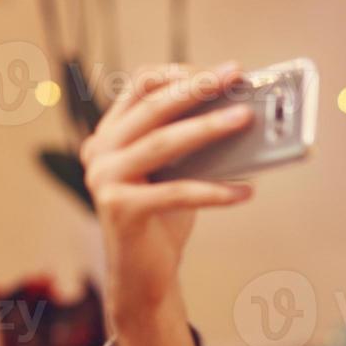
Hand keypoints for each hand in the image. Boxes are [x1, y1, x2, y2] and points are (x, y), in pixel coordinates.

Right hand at [82, 61, 253, 345]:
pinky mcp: (120, 210)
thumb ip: (193, 143)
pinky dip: (216, 191)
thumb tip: (242, 113)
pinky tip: (247, 191)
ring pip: (163, 143)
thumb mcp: (177, 172)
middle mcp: (98, 151)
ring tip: (247, 118)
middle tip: (236, 76)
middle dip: (197, 88)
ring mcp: (103, 180)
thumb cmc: (165, 219)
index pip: (140, 86)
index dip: (180, 73)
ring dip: (209, 128)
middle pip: (152, 107)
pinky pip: (178, 193)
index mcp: (108, 134)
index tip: (221, 69)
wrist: (143, 275)